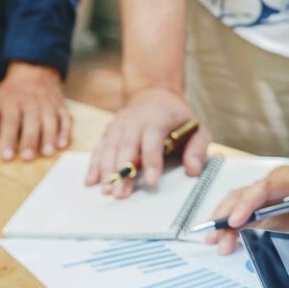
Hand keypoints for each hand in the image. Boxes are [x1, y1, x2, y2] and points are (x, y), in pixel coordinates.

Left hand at [0, 61, 70, 161]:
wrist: (33, 71)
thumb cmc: (8, 95)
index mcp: (11, 101)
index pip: (10, 122)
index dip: (8, 139)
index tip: (7, 156)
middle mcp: (31, 102)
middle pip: (31, 122)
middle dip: (30, 140)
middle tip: (27, 158)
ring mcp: (48, 105)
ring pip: (50, 122)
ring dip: (49, 138)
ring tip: (47, 153)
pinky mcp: (61, 107)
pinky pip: (66, 120)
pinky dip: (66, 132)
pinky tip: (62, 145)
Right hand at [86, 87, 209, 197]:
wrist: (154, 94)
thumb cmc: (177, 117)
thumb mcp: (197, 129)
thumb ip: (198, 149)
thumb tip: (193, 170)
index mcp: (158, 119)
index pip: (153, 140)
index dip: (151, 161)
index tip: (151, 181)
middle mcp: (135, 121)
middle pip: (127, 147)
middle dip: (123, 171)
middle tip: (120, 193)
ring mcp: (119, 126)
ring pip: (110, 148)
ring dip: (106, 170)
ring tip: (106, 191)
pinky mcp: (110, 132)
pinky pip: (100, 148)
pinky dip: (94, 165)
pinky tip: (91, 181)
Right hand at [204, 163, 288, 253]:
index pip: (264, 188)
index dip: (247, 204)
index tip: (236, 221)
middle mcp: (275, 180)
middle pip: (244, 194)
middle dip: (227, 216)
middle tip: (219, 238)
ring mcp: (267, 186)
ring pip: (237, 197)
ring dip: (223, 216)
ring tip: (213, 237)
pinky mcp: (263, 194)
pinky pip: (241, 201)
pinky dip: (228, 213)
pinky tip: (220, 229)